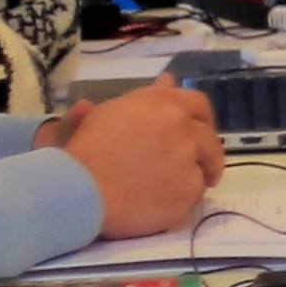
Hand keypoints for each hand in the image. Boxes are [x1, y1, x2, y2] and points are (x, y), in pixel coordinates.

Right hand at [56, 83, 223, 234]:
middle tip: (193, 169)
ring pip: (202, 170)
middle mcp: (181, 126)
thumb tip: (168, 80)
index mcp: (162, 103)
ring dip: (189, 179)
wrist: (76, 190)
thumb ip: (146, 97)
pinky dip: (179, 202)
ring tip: (163, 191)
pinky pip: (193, 197)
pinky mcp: (188, 190)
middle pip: (209, 140)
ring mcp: (188, 158)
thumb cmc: (83, 150)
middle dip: (205, 155)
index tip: (198, 133)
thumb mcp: (109, 113)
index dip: (201, 120)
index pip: (198, 103)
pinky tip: (157, 206)